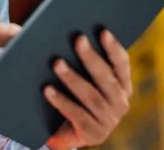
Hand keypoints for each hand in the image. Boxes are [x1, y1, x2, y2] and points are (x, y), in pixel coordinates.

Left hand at [45, 30, 131, 149]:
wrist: (69, 132)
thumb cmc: (75, 97)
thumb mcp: (82, 78)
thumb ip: (76, 55)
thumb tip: (41, 30)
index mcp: (122, 87)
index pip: (122, 64)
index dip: (114, 48)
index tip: (103, 31)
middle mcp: (120, 104)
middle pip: (106, 78)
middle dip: (91, 58)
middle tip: (78, 40)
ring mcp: (108, 121)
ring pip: (91, 96)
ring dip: (73, 78)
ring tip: (57, 64)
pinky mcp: (92, 134)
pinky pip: (77, 115)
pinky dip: (62, 101)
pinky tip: (48, 90)